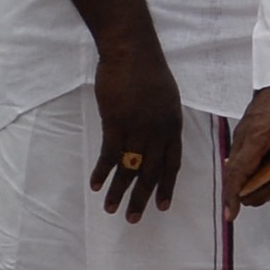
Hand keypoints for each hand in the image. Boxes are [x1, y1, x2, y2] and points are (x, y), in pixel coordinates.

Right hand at [91, 39, 184, 221]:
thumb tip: (156, 135)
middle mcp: (160, 132)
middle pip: (152, 172)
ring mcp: (139, 128)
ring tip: (110, 209)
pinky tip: (95, 185)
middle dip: (143, 198)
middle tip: (134, 218)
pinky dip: (103, 172)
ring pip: (131, 168)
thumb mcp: (165, 98)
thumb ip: (162, 120)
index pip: (172, 164)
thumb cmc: (147, 70)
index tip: (162, 205)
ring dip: (119, 191)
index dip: (166, 186)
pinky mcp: (117, 123)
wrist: (132, 51)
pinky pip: (111, 155)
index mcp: (173, 126)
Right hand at [224, 84, 269, 216]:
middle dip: (244, 193)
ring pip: (238, 166)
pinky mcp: (248, 132)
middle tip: (263, 201)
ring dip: (249, 182)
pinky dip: (250, 170)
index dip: (234, 194)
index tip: (232, 213)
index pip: (240, 172)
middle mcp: (244, 137)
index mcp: (258, 137)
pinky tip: (269, 174)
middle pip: (235, 174)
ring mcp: (244, 134)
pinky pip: (244, 156)